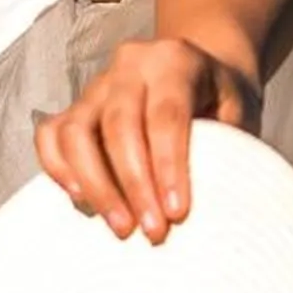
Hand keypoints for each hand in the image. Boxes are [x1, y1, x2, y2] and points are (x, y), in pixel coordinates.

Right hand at [33, 37, 261, 242]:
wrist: (202, 71)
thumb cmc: (224, 100)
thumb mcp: (241, 113)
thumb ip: (231, 147)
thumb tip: (220, 208)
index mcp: (175, 60)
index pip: (166, 114)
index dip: (169, 165)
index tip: (177, 212)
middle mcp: (130, 65)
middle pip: (119, 125)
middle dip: (134, 185)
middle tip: (153, 232)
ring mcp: (96, 85)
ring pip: (76, 131)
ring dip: (96, 185)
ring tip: (121, 228)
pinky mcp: (75, 107)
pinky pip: (51, 135)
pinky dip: (58, 168)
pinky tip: (80, 201)